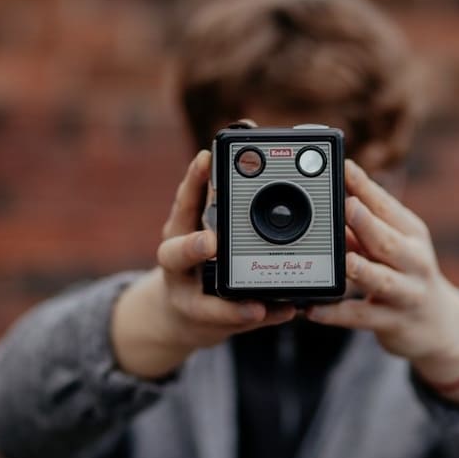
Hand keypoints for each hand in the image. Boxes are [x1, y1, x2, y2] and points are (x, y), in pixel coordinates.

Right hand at [111, 150, 295, 378]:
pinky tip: (282, 311)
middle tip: (212, 241)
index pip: (184, 201)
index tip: (208, 159)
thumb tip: (253, 136)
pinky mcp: (207, 320)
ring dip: (230, 303)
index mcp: (181, 228)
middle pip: (176, 252)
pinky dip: (260, 316)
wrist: (181, 311)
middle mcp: (177, 261)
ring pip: (202, 301)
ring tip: (256, 304)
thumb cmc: (200, 254)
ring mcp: (187, 295)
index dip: (193, 181)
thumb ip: (224, 192)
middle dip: (193, 246)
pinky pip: (233, 321)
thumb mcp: (206, 220)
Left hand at [307, 160, 458, 403]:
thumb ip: (362, 222)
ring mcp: (406, 293)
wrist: (438, 323)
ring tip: (344, 261)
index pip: (387, 206)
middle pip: (389, 241)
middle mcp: (413, 260)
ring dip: (362, 270)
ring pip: (382, 281)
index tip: (345, 166)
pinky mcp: (392, 322)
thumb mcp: (392, 243)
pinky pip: (361, 317)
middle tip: (348, 207)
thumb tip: (331, 191)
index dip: (365, 187)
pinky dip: (336, 314)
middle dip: (368, 224)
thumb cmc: (405, 272)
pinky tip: (313, 310)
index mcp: (411, 233)